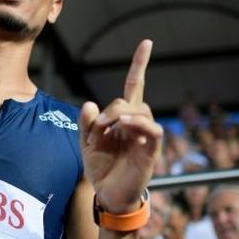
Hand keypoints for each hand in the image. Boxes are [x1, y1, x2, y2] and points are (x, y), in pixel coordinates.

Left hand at [79, 40, 162, 213]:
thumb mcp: (85, 143)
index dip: (139, 65)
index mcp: (122, 118)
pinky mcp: (151, 151)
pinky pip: (152, 130)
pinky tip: (124, 126)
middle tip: (98, 129)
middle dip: (111, 109)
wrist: (108, 196)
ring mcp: (145, 136)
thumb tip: (90, 104)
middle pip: (130, 99)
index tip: (147, 43)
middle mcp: (136, 124)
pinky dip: (139, 124)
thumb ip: (86, 123)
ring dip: (121, 115)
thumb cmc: (101, 169)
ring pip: (141, 110)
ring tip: (108, 130)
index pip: (134, 86)